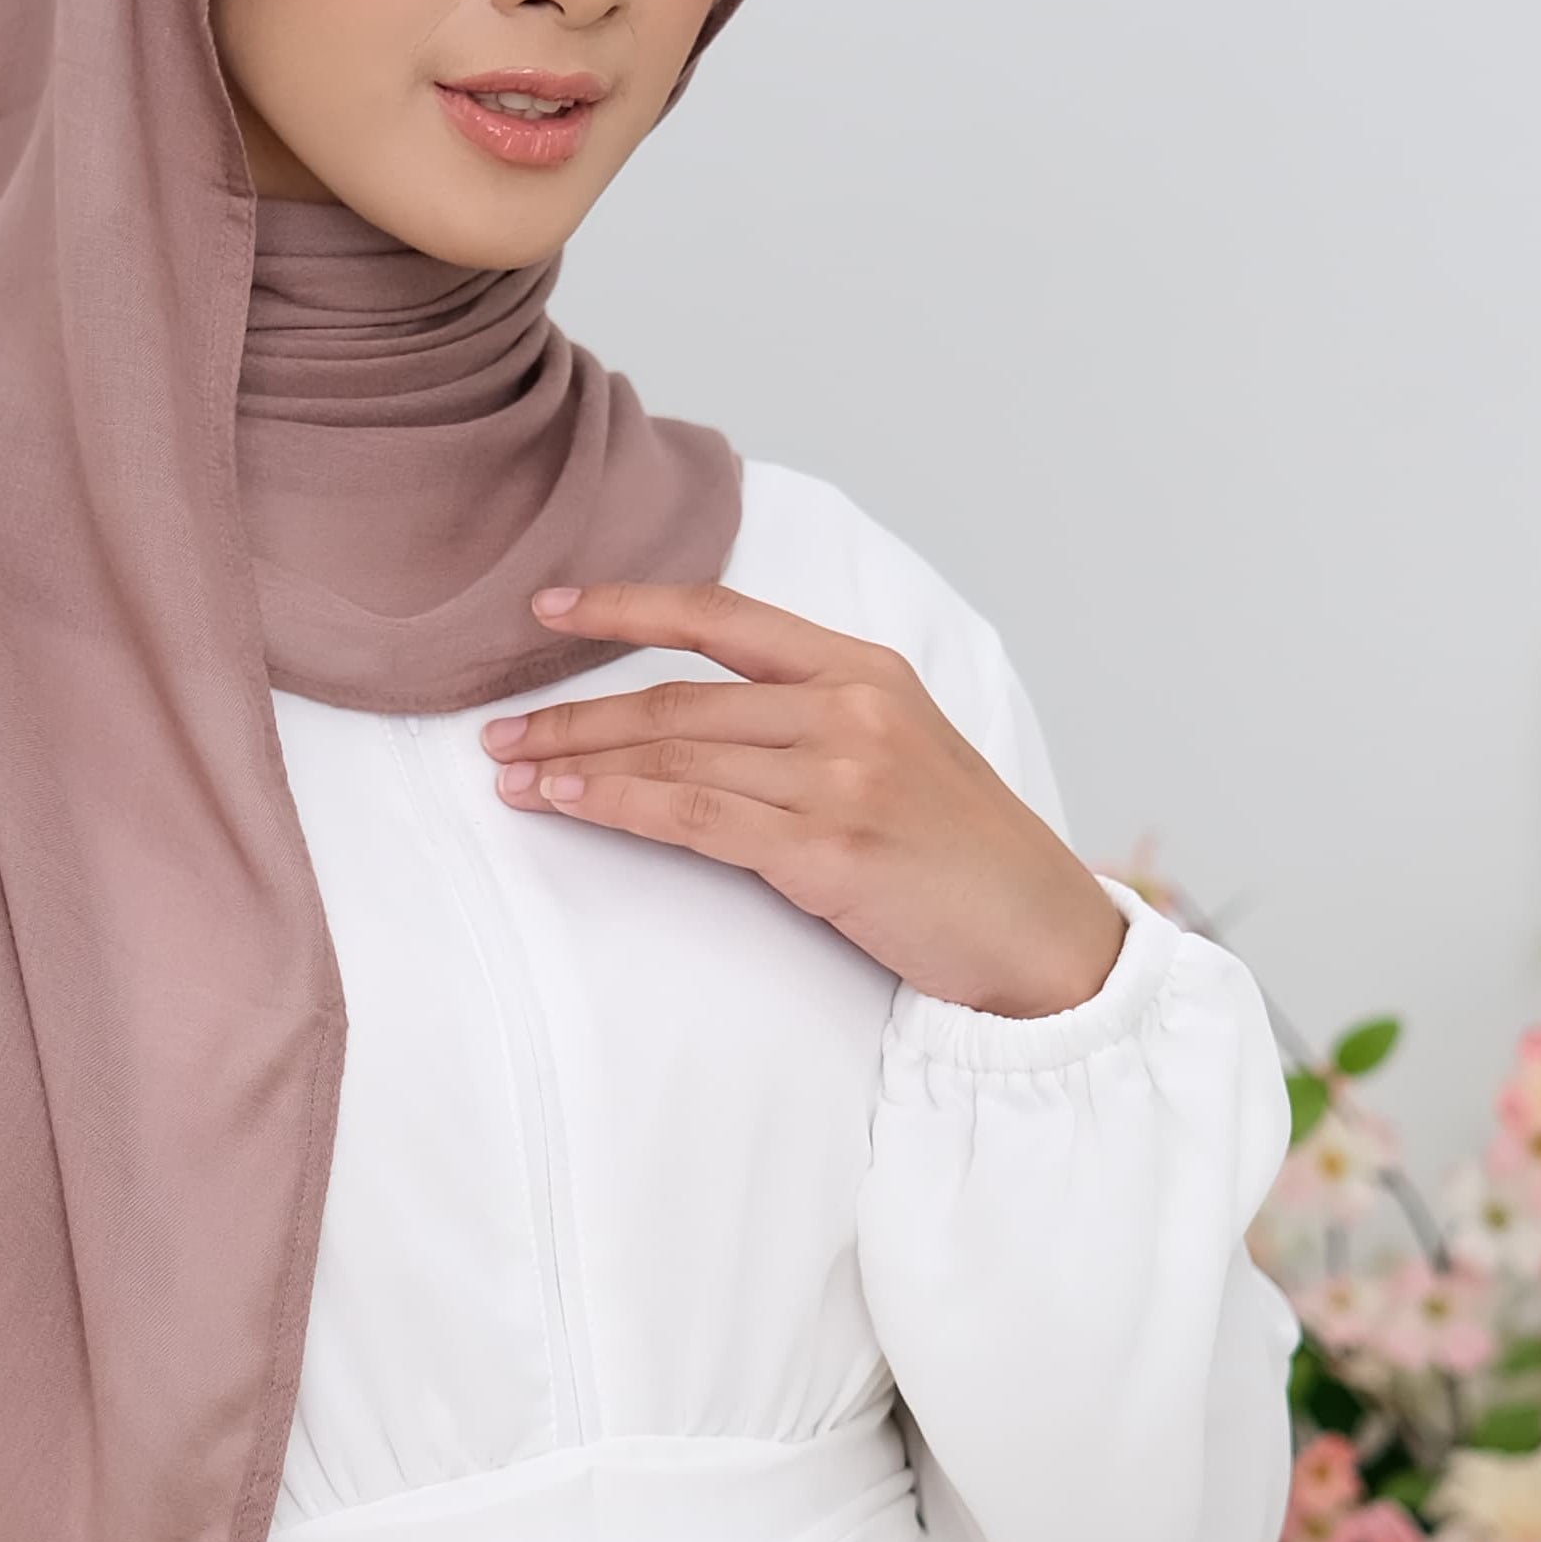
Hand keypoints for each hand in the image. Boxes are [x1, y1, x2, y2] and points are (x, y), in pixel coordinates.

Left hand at [484, 581, 1126, 1021]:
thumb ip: (812, 718)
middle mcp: (851, 707)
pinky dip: (620, 805)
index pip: (721, 614)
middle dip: (573, 714)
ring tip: (512, 775)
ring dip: (579, 763)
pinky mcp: (827, 850)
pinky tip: (568, 803)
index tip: (548, 607)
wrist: (1043, 936)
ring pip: (674, 752)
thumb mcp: (900, 750)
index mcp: (865, 668)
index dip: (625, 605)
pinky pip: (694, 815)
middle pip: (677, 696)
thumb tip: (694, 720)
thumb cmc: (965, 853)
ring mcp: (841, 776)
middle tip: (497, 731)